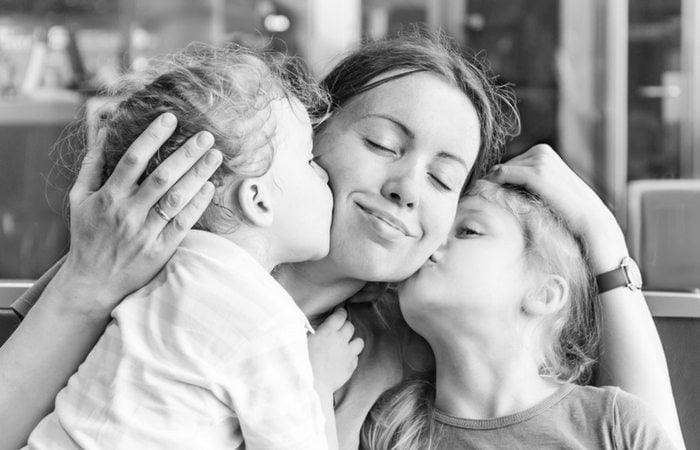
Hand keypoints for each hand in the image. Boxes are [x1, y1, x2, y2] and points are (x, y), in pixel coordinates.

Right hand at [57, 113, 221, 317]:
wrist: (92, 283)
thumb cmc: (87, 236)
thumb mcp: (80, 199)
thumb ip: (91, 165)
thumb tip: (103, 132)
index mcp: (108, 197)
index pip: (133, 160)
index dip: (152, 137)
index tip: (170, 119)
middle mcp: (128, 213)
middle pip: (161, 177)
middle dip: (185, 153)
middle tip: (206, 135)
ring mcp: (145, 232)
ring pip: (175, 198)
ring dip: (197, 175)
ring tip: (215, 155)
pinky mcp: (161, 249)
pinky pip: (182, 223)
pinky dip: (196, 204)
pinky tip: (210, 187)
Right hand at [308, 308, 364, 396]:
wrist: (312, 385)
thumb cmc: (302, 362)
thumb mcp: (301, 342)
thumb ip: (309, 332)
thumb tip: (310, 327)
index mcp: (328, 331)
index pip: (340, 316)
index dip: (340, 313)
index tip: (338, 313)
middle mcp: (341, 340)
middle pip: (350, 327)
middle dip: (345, 326)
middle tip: (338, 330)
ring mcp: (348, 354)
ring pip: (359, 342)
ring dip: (353, 341)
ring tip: (345, 345)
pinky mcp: (350, 367)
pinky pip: (356, 358)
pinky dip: (351, 357)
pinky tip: (343, 360)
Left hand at [487, 144, 627, 271]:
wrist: (592, 223)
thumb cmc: (568, 212)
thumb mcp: (547, 191)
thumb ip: (528, 183)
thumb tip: (497, 186)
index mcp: (543, 152)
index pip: (507, 165)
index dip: (496, 182)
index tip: (484, 197)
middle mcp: (541, 151)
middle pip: (501, 167)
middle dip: (493, 185)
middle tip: (482, 202)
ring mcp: (540, 159)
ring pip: (499, 171)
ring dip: (491, 188)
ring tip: (486, 205)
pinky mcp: (537, 173)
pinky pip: (502, 174)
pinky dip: (491, 185)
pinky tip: (487, 199)